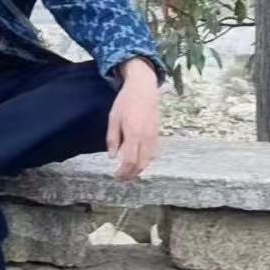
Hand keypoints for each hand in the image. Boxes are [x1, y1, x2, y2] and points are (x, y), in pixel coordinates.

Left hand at [106, 59, 159, 181]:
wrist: (144, 90)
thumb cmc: (126, 102)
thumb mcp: (113, 118)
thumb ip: (112, 138)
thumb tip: (112, 157)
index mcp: (133, 134)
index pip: (129, 161)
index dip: (123, 173)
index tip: (116, 177)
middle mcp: (145, 138)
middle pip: (140, 165)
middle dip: (130, 175)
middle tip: (121, 179)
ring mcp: (153, 137)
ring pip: (148, 161)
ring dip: (138, 170)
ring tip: (128, 173)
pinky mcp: (157, 135)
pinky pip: (153, 153)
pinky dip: (145, 161)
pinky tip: (137, 162)